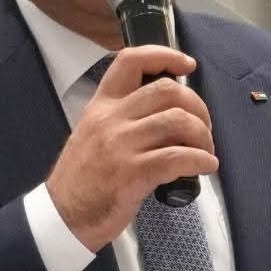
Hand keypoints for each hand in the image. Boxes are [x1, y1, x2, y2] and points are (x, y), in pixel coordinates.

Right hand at [45, 46, 217, 250]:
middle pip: (166, 91)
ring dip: (203, 136)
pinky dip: (201, 160)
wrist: (64, 215)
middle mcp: (110, 120)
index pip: (130, 61)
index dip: (164, 55)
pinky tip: (206, 166)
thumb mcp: (92, 134)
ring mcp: (120, 146)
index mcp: (101, 106)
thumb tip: (167, 113)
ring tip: (206, 151)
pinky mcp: (132, 174)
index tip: (188, 65)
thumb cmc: (83, 179)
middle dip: (198, 106)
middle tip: (204, 128)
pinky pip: (177, 158)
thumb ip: (122, 118)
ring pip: (178, 122)